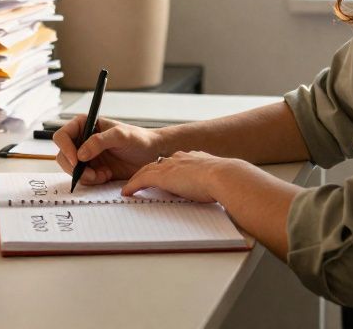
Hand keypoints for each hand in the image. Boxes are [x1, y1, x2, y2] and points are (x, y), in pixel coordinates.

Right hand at [53, 115, 162, 185]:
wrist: (152, 155)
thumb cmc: (139, 139)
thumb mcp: (120, 135)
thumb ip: (99, 141)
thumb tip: (80, 154)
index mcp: (85, 125)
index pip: (63, 135)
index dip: (65, 148)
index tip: (76, 160)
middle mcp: (82, 140)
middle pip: (63, 155)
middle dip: (74, 167)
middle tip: (90, 174)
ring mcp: (87, 156)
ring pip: (71, 169)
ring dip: (85, 175)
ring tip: (103, 174)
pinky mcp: (93, 169)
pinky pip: (83, 178)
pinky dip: (92, 180)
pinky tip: (106, 175)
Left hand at [121, 150, 246, 202]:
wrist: (224, 176)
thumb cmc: (226, 181)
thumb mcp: (217, 180)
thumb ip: (210, 183)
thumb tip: (213, 193)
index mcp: (194, 158)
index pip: (174, 163)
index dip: (166, 169)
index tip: (163, 176)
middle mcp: (180, 158)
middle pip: (157, 164)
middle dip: (147, 172)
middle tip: (139, 179)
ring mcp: (170, 166)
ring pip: (146, 170)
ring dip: (137, 179)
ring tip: (129, 187)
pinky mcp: (163, 176)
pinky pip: (141, 180)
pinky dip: (133, 186)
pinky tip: (126, 193)